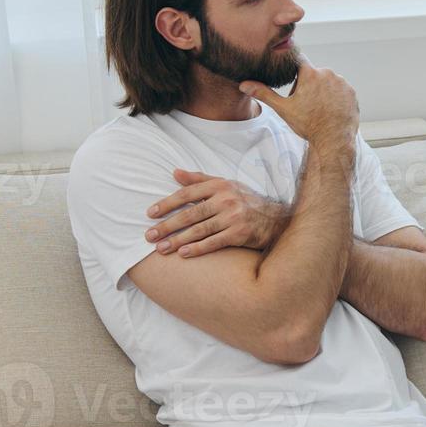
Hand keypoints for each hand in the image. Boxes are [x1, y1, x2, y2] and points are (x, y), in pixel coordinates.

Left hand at [145, 169, 289, 257]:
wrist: (276, 218)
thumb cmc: (246, 201)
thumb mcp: (226, 185)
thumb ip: (199, 179)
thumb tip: (175, 172)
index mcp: (220, 185)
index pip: (187, 194)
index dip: (167, 204)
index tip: (150, 213)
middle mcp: (227, 199)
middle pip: (190, 214)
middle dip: (167, 226)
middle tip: (149, 236)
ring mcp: (234, 217)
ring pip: (199, 230)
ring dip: (178, 240)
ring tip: (161, 248)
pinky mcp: (240, 234)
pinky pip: (214, 242)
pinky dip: (198, 248)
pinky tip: (183, 254)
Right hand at [241, 58, 358, 146]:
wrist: (333, 140)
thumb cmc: (308, 125)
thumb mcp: (284, 109)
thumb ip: (264, 93)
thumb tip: (244, 85)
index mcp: (310, 74)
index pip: (298, 60)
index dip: (292, 66)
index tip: (289, 69)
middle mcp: (328, 74)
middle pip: (312, 74)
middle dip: (307, 85)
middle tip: (305, 104)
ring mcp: (342, 83)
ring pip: (327, 82)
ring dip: (321, 91)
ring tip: (318, 109)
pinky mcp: (351, 92)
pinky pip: (339, 90)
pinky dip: (334, 97)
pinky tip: (330, 110)